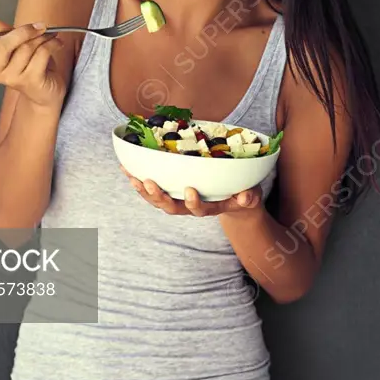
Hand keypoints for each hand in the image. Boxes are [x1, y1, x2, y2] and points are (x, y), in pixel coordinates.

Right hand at [0, 16, 66, 109]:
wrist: (47, 91)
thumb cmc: (30, 65)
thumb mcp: (16, 45)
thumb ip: (3, 32)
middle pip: (2, 45)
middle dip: (24, 31)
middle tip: (40, 26)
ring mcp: (11, 78)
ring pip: (26, 48)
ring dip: (42, 38)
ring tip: (50, 36)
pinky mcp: (30, 81)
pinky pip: (41, 54)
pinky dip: (52, 44)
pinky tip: (57, 43)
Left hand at [120, 165, 262, 216]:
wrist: (236, 201)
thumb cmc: (243, 195)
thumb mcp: (250, 196)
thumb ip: (248, 197)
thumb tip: (245, 197)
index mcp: (210, 207)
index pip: (199, 210)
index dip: (193, 203)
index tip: (190, 190)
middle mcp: (190, 207)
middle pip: (171, 207)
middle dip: (159, 196)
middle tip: (149, 182)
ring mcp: (179, 200)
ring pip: (158, 200)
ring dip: (144, 190)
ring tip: (132, 176)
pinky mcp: (172, 192)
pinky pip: (153, 189)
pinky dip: (140, 181)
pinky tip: (128, 169)